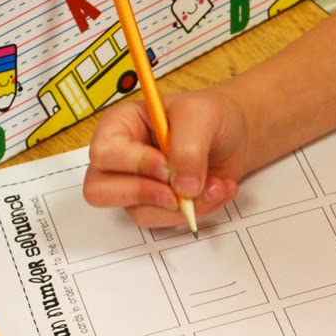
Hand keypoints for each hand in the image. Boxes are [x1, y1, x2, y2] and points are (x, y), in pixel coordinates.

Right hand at [83, 87, 252, 227]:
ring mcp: (137, 185)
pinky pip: (166, 220)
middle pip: (100, 191)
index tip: (167, 166)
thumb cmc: (211, 115)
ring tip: (215, 186)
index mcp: (119, 125)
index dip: (134, 164)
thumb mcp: (201, 116)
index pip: (104, 154)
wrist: (236, 135)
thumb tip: (182, 188)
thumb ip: (188, 148)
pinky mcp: (158, 204)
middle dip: (145, 195)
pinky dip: (196, 212)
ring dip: (182, 207)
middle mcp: (120, 159)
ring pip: (139, 212)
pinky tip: (216, 191)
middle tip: (179, 191)